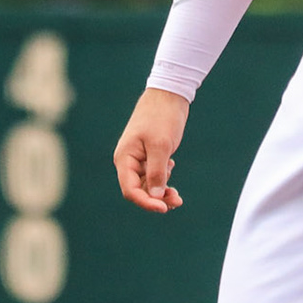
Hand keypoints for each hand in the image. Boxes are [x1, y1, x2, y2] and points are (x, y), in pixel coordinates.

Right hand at [113, 87, 189, 212]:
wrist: (169, 95)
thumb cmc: (162, 117)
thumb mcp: (161, 146)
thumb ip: (157, 172)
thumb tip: (155, 196)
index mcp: (124, 158)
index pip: (130, 190)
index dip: (146, 202)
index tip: (164, 208)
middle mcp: (128, 160)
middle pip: (139, 189)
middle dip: (157, 198)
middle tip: (177, 201)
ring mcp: (139, 157)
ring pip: (148, 183)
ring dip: (162, 190)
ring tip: (178, 195)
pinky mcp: (149, 154)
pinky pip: (153, 173)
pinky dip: (163, 177)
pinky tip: (172, 168)